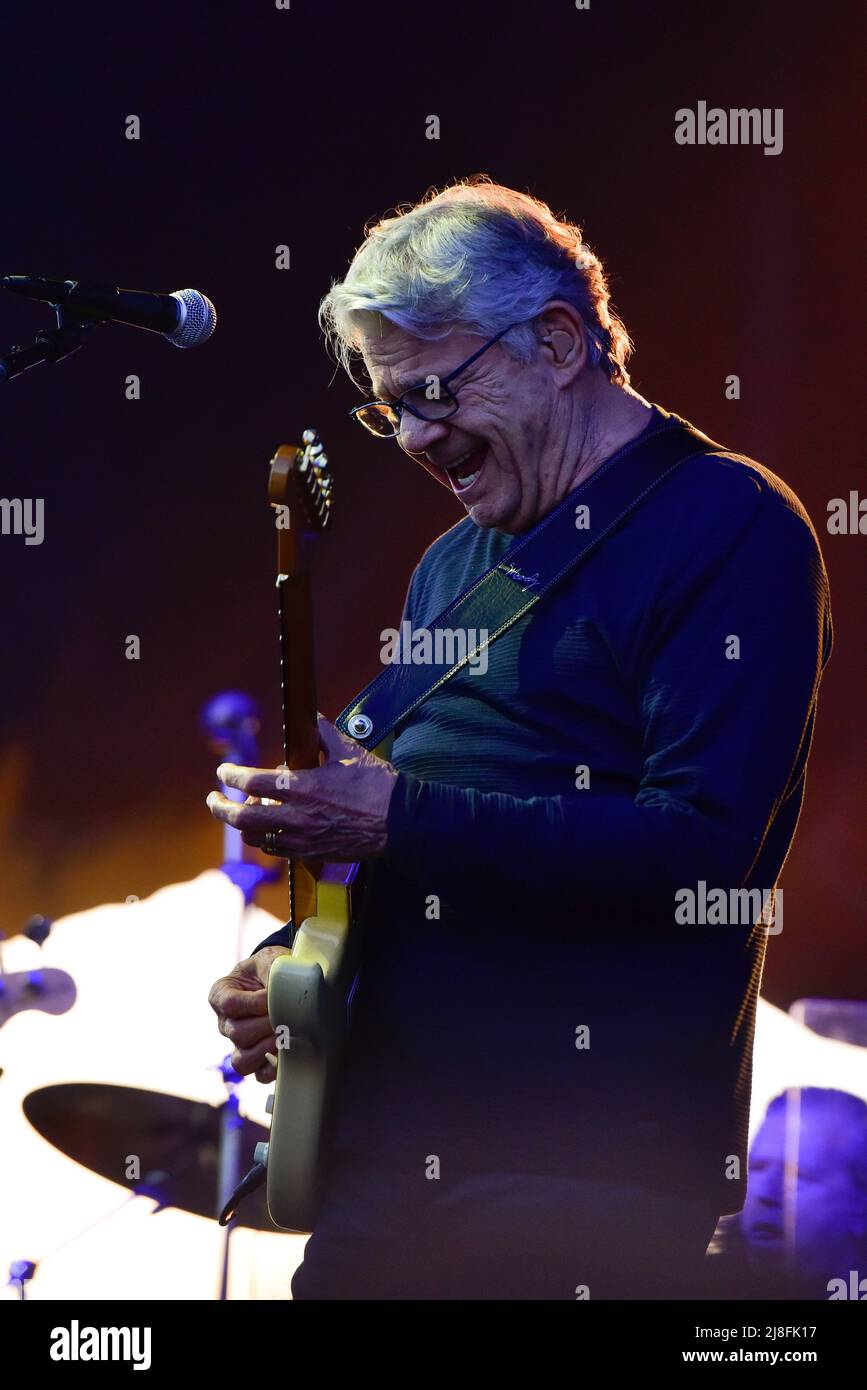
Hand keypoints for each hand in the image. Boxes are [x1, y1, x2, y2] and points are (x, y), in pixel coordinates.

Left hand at [205, 714, 397, 860]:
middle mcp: (296, 815)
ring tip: (238, 815)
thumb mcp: (350, 752)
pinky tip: (264, 833)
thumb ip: (325, 735)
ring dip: (241, 825)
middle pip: (242, 816)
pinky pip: (276, 850)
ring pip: (256, 836)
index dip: (231, 775)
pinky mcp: (312, 853)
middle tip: (213, 800)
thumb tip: (314, 718)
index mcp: (303, 786)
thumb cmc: (378, 786)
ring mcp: (302, 838)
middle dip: (220, 807)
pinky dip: (264, 840)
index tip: (223, 770)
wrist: (400, 822)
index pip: (252, 780)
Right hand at [208, 947, 285, 1083]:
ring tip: (285, 1036)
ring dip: (267, 1049)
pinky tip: (288, 1055)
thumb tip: (285, 994)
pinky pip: (259, 1075)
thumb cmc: (272, 968)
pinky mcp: (258, 1060)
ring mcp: (239, 1044)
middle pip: (237, 1033)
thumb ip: (272, 973)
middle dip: (266, 1025)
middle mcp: (226, 1023)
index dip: (253, 1003)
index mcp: (222, 995)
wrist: (284, 978)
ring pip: (242, 1060)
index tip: (271, 996)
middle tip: (287, 1016)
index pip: (229, 1004)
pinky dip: (274, 1069)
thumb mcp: (269, 961)